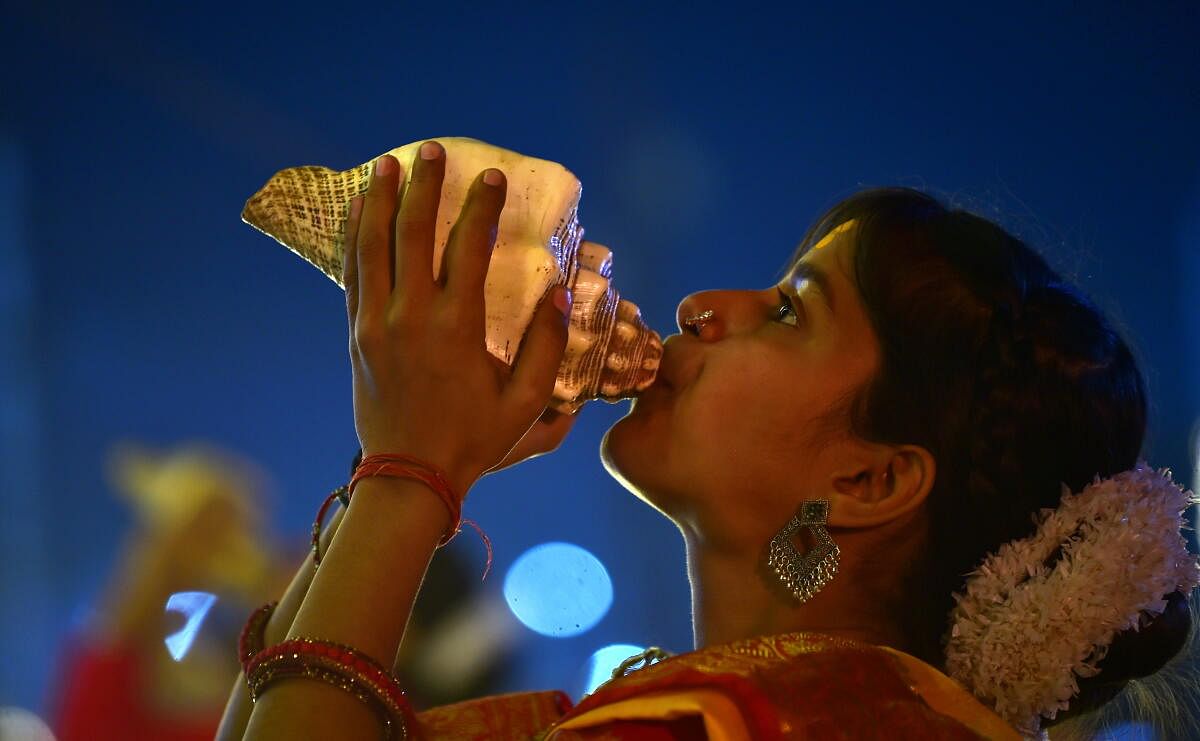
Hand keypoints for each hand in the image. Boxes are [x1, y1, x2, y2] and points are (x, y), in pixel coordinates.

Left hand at [342, 141, 571, 495]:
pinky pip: (352, 274)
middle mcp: (411, 316)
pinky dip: (356, 237)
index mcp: (456, 328)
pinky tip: (360, 211)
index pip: (468, 249)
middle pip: (413, 233)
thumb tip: (562, 296)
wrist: (409, 477)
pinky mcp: (356, 335)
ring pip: (374, 246)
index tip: (491, 177)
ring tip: (387, 164)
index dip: (481, 208)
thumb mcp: (526, 403)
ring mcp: (377, 323)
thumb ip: (546, 347)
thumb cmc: (473, 441)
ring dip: (381, 200)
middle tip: (433, 150)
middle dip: (423, 186)